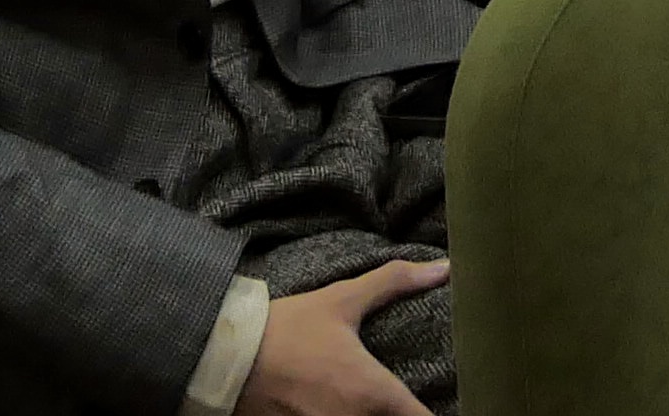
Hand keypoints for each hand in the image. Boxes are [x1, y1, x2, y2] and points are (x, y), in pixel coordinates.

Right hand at [241, 263, 443, 415]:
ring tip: (368, 402)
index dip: (437, 414)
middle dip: (401, 415)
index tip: (443, 403)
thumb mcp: (342, 299)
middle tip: (402, 400)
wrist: (225, 358)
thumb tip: (443, 268)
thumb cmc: (289, 329)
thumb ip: (394, 283)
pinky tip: (341, 408)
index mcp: (375, 395)